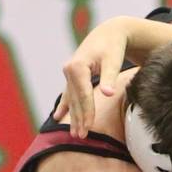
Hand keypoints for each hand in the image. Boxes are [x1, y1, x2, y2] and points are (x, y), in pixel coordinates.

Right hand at [53, 18, 130, 136]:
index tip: (89, 128)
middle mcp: (70, 70)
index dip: (87, 112)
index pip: (83, 95)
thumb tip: (108, 94)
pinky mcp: (73, 76)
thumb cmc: (113, 47)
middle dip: (79, 119)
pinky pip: (67, 94)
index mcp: (78, 66)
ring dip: (73, 117)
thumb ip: (110, 77)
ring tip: (74, 134)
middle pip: (75, 100)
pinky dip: (64, 106)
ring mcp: (69, 74)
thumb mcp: (113, 60)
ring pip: (71, 99)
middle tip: (81, 137)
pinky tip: (57, 117)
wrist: (108, 33)